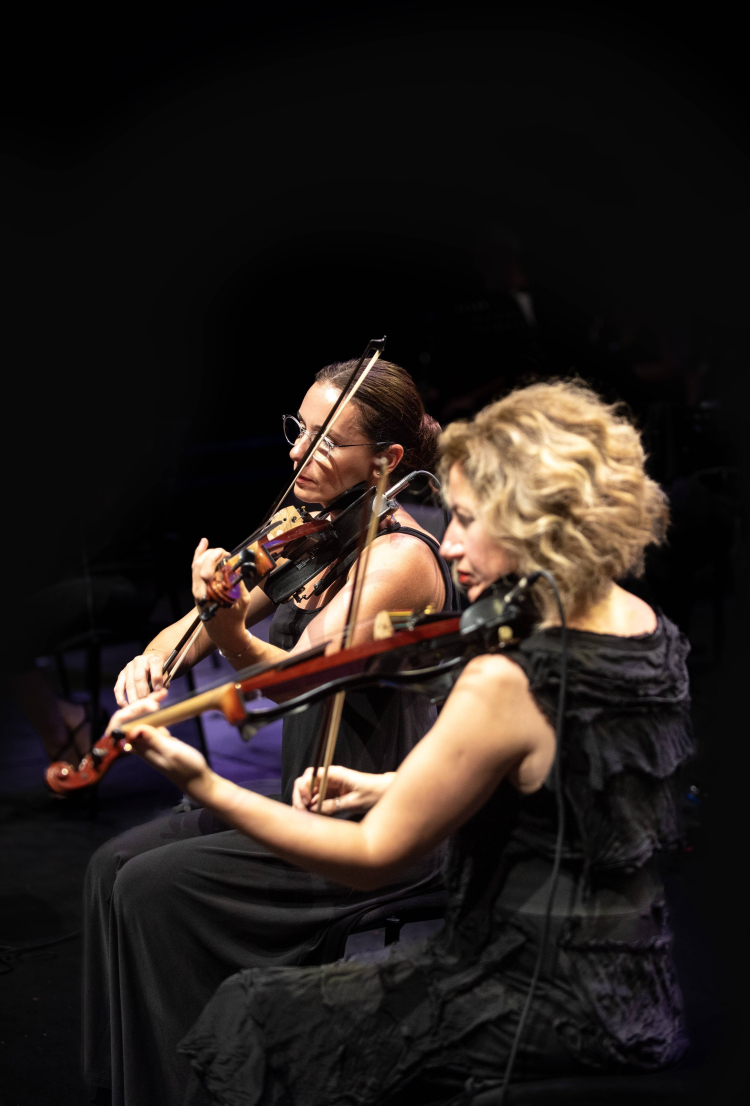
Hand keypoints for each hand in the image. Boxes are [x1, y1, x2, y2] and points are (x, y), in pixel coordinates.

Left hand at [106, 691, 210, 793]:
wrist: (198, 779)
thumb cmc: (186, 768)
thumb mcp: (171, 751)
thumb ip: (153, 740)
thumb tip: (135, 729)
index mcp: (141, 749)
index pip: (126, 727)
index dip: (134, 711)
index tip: (150, 703)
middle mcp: (142, 746)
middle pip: (133, 721)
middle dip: (142, 706)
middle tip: (159, 697)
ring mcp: (150, 743)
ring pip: (143, 720)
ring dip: (150, 707)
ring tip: (161, 696)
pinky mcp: (159, 741)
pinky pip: (153, 724)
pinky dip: (157, 713)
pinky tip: (163, 705)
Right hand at [114, 651, 166, 706]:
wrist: (150, 662)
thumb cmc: (160, 671)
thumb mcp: (166, 673)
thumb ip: (164, 682)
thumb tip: (158, 694)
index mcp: (153, 659)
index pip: (155, 666)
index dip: (156, 680)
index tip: (159, 691)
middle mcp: (139, 661)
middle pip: (139, 678)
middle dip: (143, 693)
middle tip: (146, 705)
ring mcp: (128, 668)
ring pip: (129, 685)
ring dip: (133, 699)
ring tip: (137, 709)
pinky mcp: (121, 675)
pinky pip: (118, 689)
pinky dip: (121, 699)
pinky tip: (126, 707)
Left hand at [192, 538, 252, 655]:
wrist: (225, 634)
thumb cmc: (236, 618)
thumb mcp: (242, 600)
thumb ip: (237, 581)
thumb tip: (235, 565)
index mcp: (211, 594)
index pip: (210, 568)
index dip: (219, 557)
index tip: (229, 555)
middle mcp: (200, 591)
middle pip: (200, 564)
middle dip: (212, 553)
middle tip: (225, 552)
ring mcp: (196, 590)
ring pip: (195, 565)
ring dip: (205, 554)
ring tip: (216, 548)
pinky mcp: (196, 591)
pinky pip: (195, 571)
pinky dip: (198, 557)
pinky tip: (203, 544)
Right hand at [292, 766, 395, 814]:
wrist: (385, 792)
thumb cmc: (373, 792)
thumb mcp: (354, 802)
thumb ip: (333, 805)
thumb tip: (314, 810)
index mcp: (335, 774)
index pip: (311, 775)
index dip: (304, 787)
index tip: (307, 801)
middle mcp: (330, 778)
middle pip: (306, 782)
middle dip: (300, 796)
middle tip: (302, 811)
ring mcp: (330, 786)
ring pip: (309, 792)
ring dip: (304, 803)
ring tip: (305, 816)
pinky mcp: (332, 795)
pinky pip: (317, 799)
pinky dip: (312, 807)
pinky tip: (312, 816)